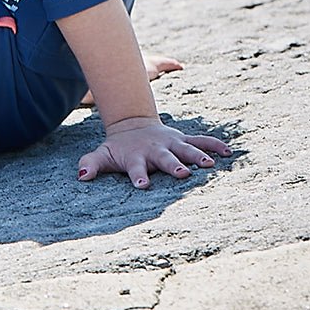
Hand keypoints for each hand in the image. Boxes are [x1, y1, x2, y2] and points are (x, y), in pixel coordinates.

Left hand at [77, 117, 230, 188]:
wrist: (133, 124)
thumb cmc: (119, 147)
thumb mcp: (103, 154)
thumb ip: (91, 164)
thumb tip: (82, 177)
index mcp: (137, 156)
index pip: (136, 167)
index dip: (138, 176)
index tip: (142, 185)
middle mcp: (156, 150)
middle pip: (165, 158)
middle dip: (173, 165)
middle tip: (182, 173)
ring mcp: (171, 144)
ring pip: (186, 149)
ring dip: (197, 155)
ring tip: (209, 165)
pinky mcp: (183, 140)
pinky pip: (200, 141)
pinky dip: (214, 145)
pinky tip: (228, 153)